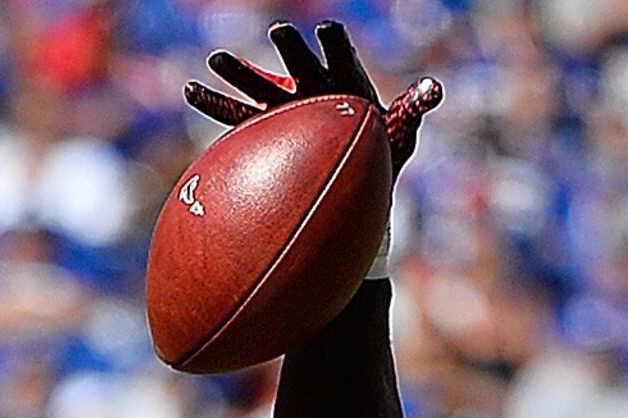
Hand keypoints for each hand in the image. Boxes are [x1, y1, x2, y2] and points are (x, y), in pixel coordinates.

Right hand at [188, 21, 440, 171]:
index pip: (340, 55)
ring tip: (216, 58)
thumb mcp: (401, 132)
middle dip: (290, 49)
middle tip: (279, 32)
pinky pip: (236, 117)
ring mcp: (286, 105)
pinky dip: (214, 104)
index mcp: (345, 80)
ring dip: (239, 72)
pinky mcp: (266, 125)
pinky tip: (193, 90)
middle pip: (298, 64)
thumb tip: (435, 89)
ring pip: (259, 85)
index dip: (335, 44)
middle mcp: (312, 86)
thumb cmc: (381, 152)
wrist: (354, 176)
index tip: (328, 30)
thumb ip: (413, 107)